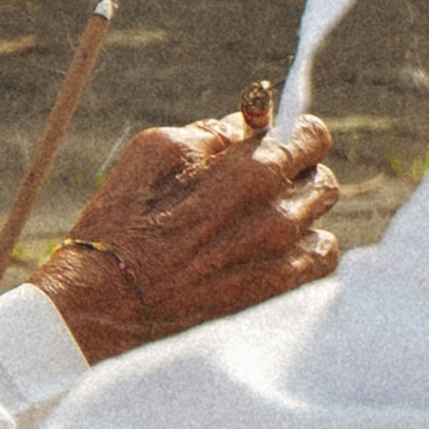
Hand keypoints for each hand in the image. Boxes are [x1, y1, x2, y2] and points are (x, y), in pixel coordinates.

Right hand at [44, 90, 340, 366]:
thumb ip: (210, 131)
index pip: (312, 136)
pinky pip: (321, 259)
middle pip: (321, 177)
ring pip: (320, 218)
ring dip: (297, 212)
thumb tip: (245, 127)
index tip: (278, 139)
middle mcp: (278, 213)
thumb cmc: (122, 222)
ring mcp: (285, 257)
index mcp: (250, 171)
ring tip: (253, 221)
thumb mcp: (152, 152)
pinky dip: (303, 250)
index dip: (295, 133)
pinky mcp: (282, 293)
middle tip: (258, 182)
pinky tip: (268, 250)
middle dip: (294, 172)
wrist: (107, 302)